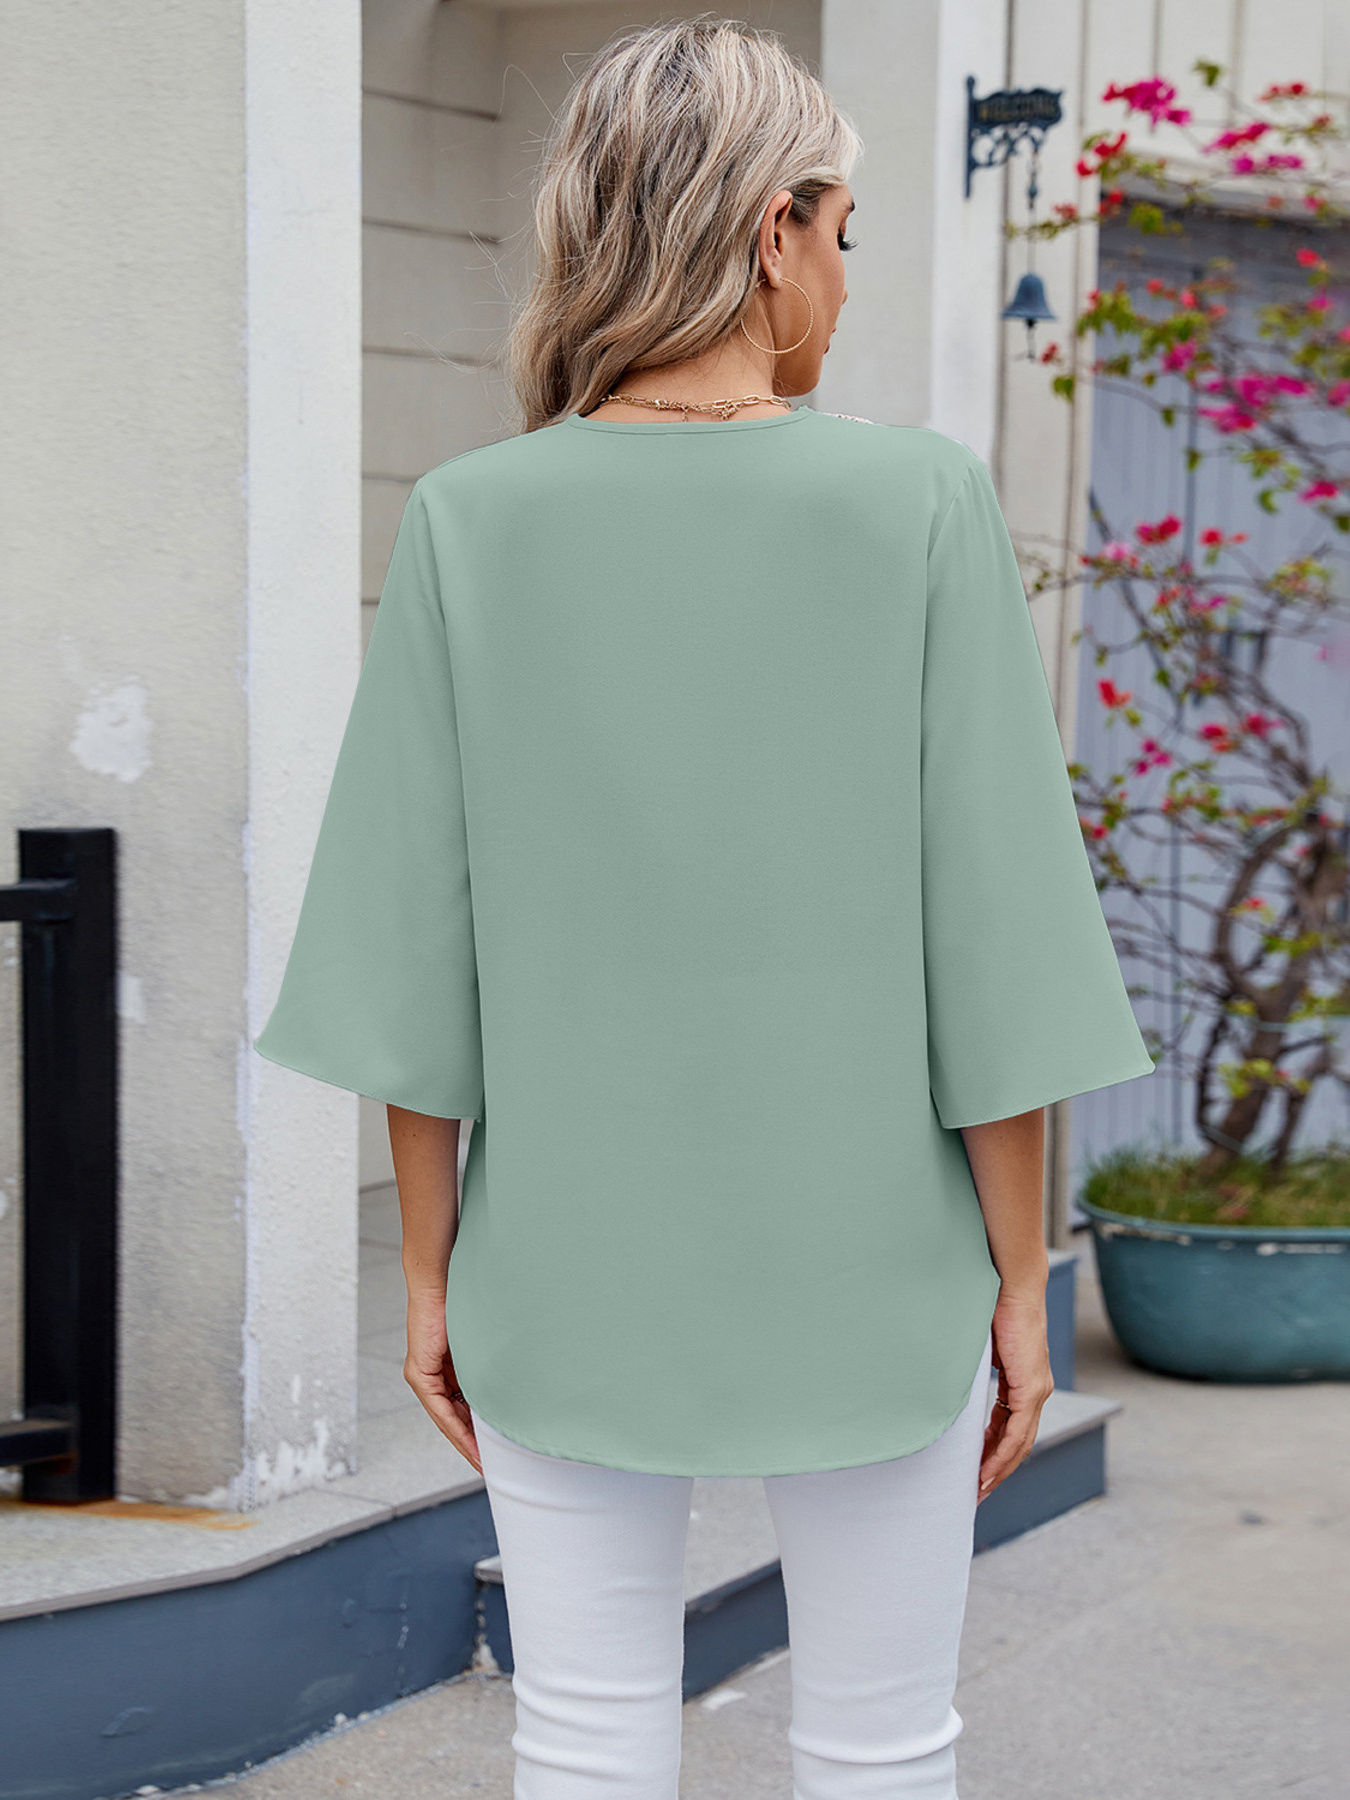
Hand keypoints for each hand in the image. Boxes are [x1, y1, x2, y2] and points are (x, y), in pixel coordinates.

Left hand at [403, 1289, 481, 1475]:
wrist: (442, 1278)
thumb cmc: (465, 1300)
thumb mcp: (482, 1341)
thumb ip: (490, 1362)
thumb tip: (517, 1377)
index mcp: (447, 1367)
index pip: (463, 1407)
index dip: (479, 1432)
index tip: (495, 1451)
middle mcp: (431, 1374)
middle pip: (454, 1419)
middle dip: (474, 1445)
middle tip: (492, 1466)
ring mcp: (423, 1375)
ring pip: (447, 1419)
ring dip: (467, 1442)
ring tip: (485, 1463)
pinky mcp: (420, 1374)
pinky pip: (440, 1410)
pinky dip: (457, 1429)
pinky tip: (472, 1444)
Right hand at [978, 1286, 1053, 1500]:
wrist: (1012, 1283)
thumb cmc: (993, 1305)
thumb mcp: (980, 1345)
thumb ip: (973, 1366)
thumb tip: (949, 1378)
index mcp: (1025, 1380)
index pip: (1011, 1427)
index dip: (994, 1451)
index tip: (976, 1470)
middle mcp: (1037, 1389)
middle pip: (1018, 1443)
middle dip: (996, 1470)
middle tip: (975, 1492)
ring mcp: (1036, 1389)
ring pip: (1018, 1444)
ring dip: (997, 1469)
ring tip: (976, 1489)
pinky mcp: (1030, 1387)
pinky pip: (1015, 1432)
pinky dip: (1000, 1455)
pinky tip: (985, 1471)